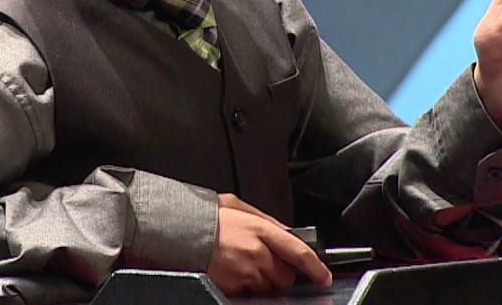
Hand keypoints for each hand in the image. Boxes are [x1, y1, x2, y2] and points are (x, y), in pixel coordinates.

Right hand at [206, 194, 331, 295]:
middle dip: (279, 273)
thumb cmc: (204, 217)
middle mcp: (256, 252)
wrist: (177, 231)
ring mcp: (244, 272)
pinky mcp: (232, 287)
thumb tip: (285, 231)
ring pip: (269, 288)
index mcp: (260, 229)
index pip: (298, 251)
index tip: (324, 277)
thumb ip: (266, 220)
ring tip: (242, 264)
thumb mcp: (238, 206)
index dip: (316, 267)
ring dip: (262, 281)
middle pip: (285, 276)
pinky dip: (245, 287)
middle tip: (262, 261)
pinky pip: (249, 294)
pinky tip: (233, 272)